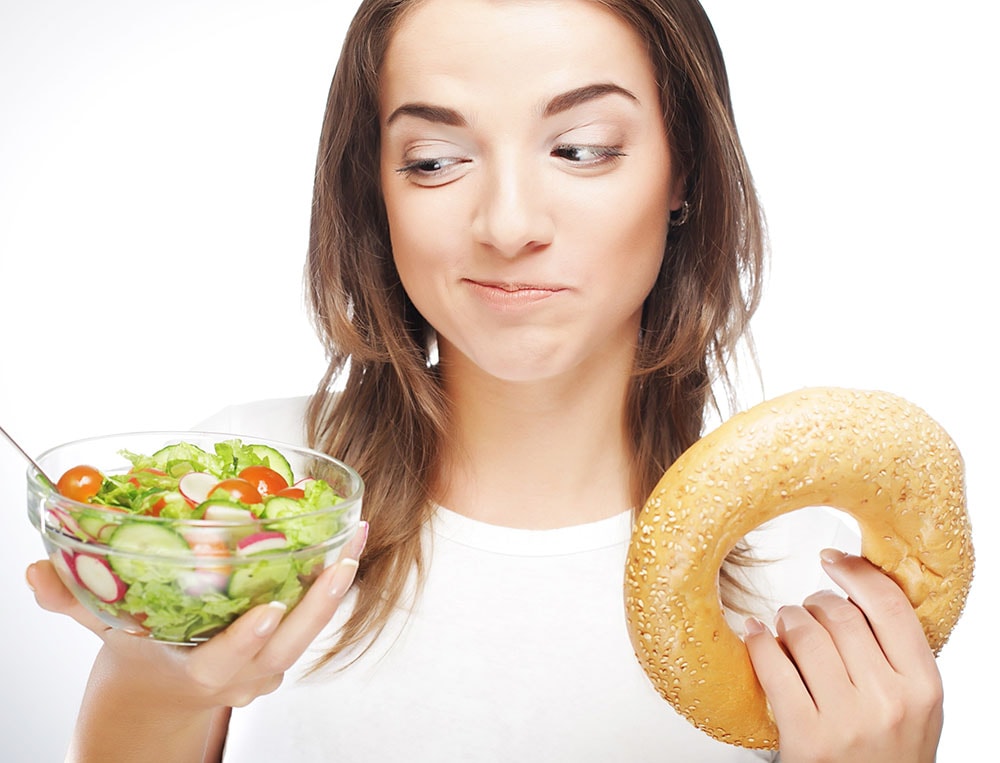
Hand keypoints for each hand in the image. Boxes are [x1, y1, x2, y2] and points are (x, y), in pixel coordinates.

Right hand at [25, 521, 366, 758]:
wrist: (163, 692)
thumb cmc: (136, 652)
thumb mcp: (104, 630)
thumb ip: (72, 602)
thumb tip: (36, 573)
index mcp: (199, 673)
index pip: (228, 661)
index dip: (248, 638)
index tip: (270, 609)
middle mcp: (243, 675)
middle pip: (290, 644)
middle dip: (320, 603)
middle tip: (344, 559)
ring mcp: (269, 666)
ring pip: (311, 630)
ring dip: (337, 584)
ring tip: (357, 536)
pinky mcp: (284, 650)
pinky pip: (313, 621)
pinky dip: (331, 587)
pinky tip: (348, 543)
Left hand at [744, 549, 942, 762]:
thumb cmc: (888, 756)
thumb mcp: (915, 707)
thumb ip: (896, 655)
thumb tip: (855, 592)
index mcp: (923, 687)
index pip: (890, 606)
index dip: (856, 573)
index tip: (835, 559)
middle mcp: (889, 701)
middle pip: (840, 615)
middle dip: (815, 604)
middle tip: (806, 610)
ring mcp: (847, 720)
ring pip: (804, 634)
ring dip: (786, 620)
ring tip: (784, 625)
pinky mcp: (806, 737)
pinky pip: (773, 668)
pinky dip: (759, 643)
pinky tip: (756, 636)